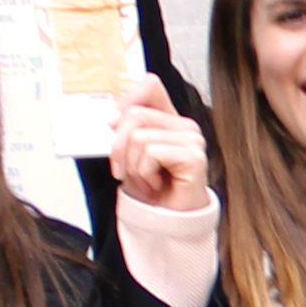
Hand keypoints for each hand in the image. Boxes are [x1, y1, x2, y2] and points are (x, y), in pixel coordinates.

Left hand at [109, 83, 209, 212]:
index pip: (150, 85)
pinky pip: (151, 153)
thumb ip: (123, 132)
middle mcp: (184, 126)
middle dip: (119, 147)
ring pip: (139, 136)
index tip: (112, 123)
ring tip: (146, 180)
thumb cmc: (151, 190)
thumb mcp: (129, 155)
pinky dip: (144, 174)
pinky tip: (156, 184)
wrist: (167, 221)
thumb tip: (112, 119)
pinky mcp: (194, 157)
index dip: (127, 98)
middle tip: (126, 170)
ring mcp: (192, 140)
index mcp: (169, 120)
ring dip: (133, 166)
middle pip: (135, 114)